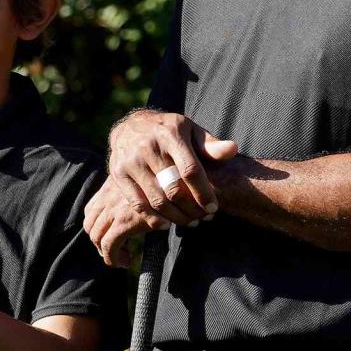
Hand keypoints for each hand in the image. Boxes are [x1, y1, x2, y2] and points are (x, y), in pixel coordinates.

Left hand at [83, 177, 169, 266]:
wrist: (175, 183)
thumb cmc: (165, 183)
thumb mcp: (146, 183)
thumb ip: (137, 193)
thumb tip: (139, 208)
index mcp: (112, 187)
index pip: (91, 209)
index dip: (97, 226)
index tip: (111, 236)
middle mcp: (109, 197)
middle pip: (90, 225)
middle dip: (99, 242)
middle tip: (117, 251)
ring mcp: (115, 209)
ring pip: (96, 237)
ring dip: (105, 252)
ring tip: (123, 257)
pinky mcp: (124, 222)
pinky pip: (108, 246)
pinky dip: (113, 258)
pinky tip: (128, 261)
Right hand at [107, 110, 237, 225]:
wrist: (131, 125)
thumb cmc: (169, 131)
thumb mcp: (191, 131)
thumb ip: (210, 144)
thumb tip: (232, 150)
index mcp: (171, 134)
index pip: (190, 169)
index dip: (204, 192)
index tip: (213, 207)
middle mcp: (148, 146)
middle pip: (173, 189)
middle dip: (192, 208)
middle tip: (203, 218)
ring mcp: (131, 161)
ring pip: (157, 200)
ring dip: (176, 217)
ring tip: (190, 222)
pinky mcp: (118, 174)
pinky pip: (137, 204)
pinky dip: (153, 219)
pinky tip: (166, 224)